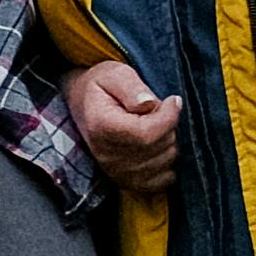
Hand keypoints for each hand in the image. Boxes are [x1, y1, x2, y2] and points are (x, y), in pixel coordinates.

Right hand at [66, 57, 184, 201]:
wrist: (82, 105)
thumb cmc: (100, 87)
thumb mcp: (113, 74)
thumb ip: (131, 86)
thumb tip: (149, 103)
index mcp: (102, 127)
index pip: (147, 133)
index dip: (169, 116)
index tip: (173, 100)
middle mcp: (107, 155)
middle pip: (159, 147)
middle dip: (169, 126)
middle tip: (157, 111)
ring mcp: (116, 172)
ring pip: (165, 162)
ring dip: (168, 142)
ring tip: (153, 126)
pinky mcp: (126, 182)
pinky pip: (162, 181)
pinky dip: (167, 164)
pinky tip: (157, 147)